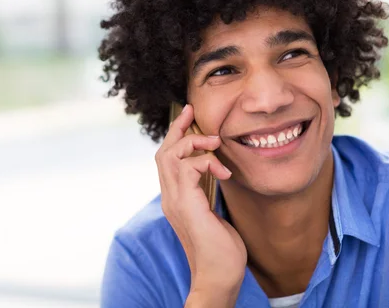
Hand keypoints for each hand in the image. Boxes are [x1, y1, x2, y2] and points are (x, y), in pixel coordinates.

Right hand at [155, 104, 246, 297]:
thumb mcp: (215, 214)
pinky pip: (188, 168)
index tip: (189, 116)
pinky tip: (224, 172)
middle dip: (178, 128)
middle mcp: (170, 197)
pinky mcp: (186, 205)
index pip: (168, 160)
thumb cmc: (222, 250)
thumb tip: (218, 173)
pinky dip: (206, 161)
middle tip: (191, 110)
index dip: (177, 136)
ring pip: (170, 155)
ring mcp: (175, 201)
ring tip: (214, 142)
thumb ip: (209, 194)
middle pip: (163, 151)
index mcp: (176, 198)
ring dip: (193, 142)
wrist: (218, 277)